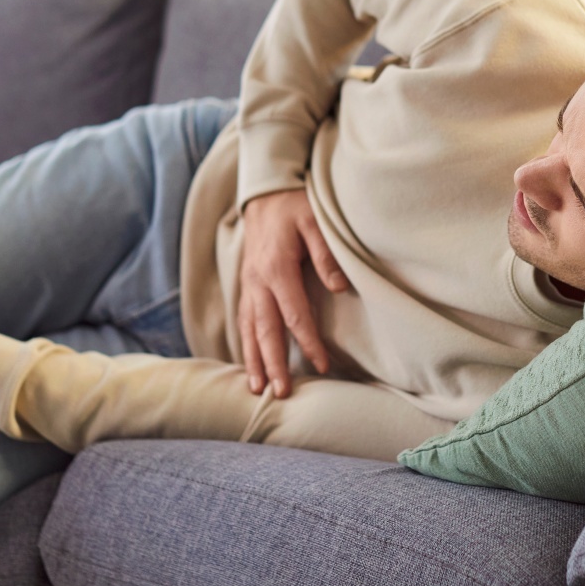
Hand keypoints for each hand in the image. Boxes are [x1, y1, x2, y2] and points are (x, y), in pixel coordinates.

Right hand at [239, 188, 347, 397]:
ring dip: (253, 359)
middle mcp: (257, 281)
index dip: (308, 341)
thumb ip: (326, 255)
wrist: (265, 192)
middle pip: (265, 330)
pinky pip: (244, 319)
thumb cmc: (294, 206)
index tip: (322, 364)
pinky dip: (245, 342)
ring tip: (257, 389)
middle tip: (281, 393)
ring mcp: (248, 284)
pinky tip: (249, 362)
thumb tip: (340, 287)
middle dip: (273, 363)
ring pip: (248, 328)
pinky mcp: (247, 284)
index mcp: (276, 268)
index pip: (294, 314)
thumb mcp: (315, 221)